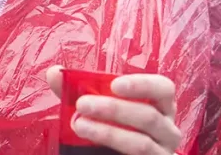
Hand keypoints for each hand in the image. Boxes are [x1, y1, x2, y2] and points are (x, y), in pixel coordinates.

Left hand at [47, 66, 180, 154]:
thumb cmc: (111, 128)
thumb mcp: (96, 108)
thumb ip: (76, 91)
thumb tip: (54, 73)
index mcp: (159, 107)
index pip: (163, 89)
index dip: (142, 84)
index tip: (114, 84)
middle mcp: (167, 130)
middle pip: (149, 116)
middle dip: (113, 108)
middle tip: (82, 104)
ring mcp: (162, 153)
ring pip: (141, 143)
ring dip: (108, 132)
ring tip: (79, 125)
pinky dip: (112, 149)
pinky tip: (92, 146)